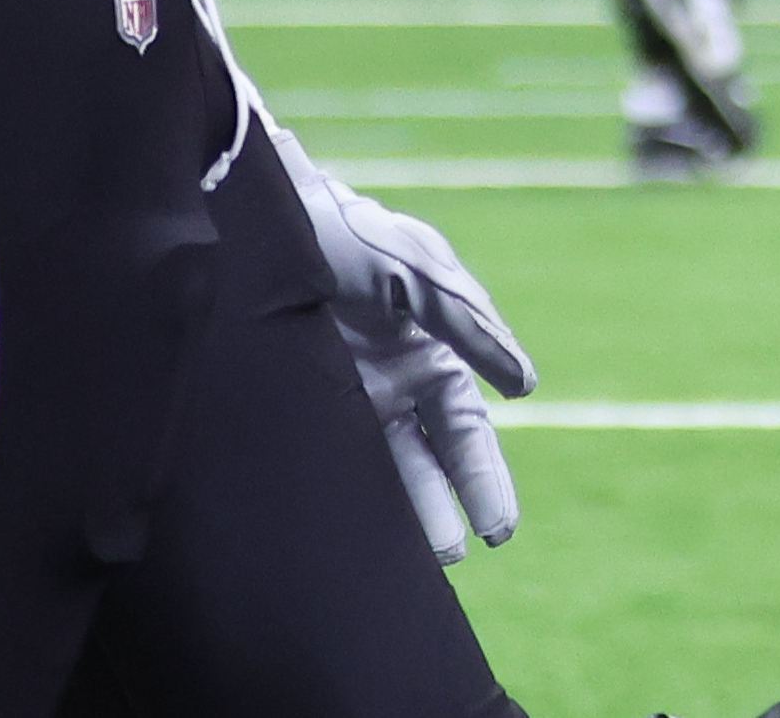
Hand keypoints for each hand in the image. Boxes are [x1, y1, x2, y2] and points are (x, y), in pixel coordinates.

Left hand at [275, 127, 534, 561]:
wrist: (253, 218)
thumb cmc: (340, 231)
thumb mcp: (417, 266)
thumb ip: (469, 322)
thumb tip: (525, 384)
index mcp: (427, 352)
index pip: (464, 429)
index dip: (483, 478)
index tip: (499, 527)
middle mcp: (387, 384)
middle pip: (427, 462)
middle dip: (445, 510)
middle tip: (459, 557)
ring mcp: (340, 398)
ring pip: (379, 471)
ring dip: (400, 515)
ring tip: (416, 561)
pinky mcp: (295, 406)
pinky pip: (328, 462)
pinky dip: (346, 497)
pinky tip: (355, 532)